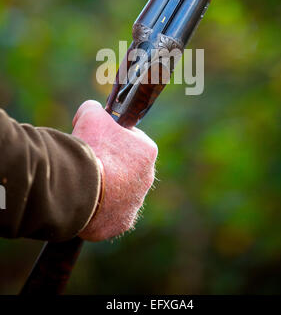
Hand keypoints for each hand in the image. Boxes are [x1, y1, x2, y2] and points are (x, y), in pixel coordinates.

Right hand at [72, 100, 157, 241]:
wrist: (82, 185)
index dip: (112, 139)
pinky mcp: (122, 222)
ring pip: (119, 193)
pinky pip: (111, 215)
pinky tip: (85, 202)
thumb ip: (93, 109)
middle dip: (110, 165)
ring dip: (104, 189)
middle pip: (126, 169)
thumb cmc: (92, 149)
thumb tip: (90, 110)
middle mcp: (147, 178)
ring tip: (84, 184)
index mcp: (147, 151)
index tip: (97, 140)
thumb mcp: (90, 115)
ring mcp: (136, 203)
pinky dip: (98, 210)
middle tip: (89, 163)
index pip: (132, 141)